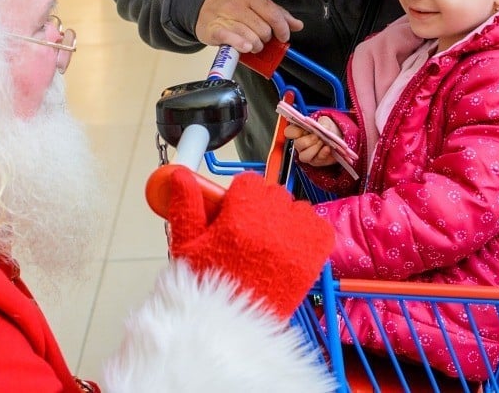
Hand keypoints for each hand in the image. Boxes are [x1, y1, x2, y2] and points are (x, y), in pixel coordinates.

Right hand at [167, 169, 332, 319]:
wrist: (232, 323)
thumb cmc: (207, 284)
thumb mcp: (187, 245)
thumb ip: (185, 206)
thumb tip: (179, 175)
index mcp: (238, 219)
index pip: (249, 182)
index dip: (240, 196)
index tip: (233, 212)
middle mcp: (270, 225)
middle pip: (273, 194)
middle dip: (260, 207)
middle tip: (248, 231)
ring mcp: (296, 241)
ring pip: (296, 208)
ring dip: (285, 219)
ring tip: (269, 242)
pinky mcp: (314, 257)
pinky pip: (319, 226)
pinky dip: (308, 232)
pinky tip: (291, 246)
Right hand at [196, 0, 302, 52]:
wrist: (201, 5)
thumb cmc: (231, 5)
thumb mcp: (254, 2)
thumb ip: (276, 13)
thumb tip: (297, 25)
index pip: (273, 14)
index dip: (282, 29)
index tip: (283, 37)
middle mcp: (236, 3)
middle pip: (263, 29)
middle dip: (266, 39)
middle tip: (262, 39)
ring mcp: (224, 16)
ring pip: (251, 37)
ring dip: (256, 46)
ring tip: (252, 45)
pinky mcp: (214, 29)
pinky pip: (232, 40)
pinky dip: (242, 45)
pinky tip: (246, 47)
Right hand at [285, 116, 340, 166]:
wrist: (337, 137)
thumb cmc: (326, 128)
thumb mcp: (325, 122)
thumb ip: (323, 123)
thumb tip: (323, 127)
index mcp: (298, 131)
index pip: (289, 132)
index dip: (295, 131)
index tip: (305, 129)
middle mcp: (300, 144)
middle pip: (297, 144)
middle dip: (309, 140)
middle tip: (318, 136)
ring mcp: (307, 154)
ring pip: (304, 156)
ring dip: (314, 148)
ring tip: (323, 142)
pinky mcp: (315, 161)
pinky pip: (316, 160)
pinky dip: (322, 153)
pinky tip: (327, 148)